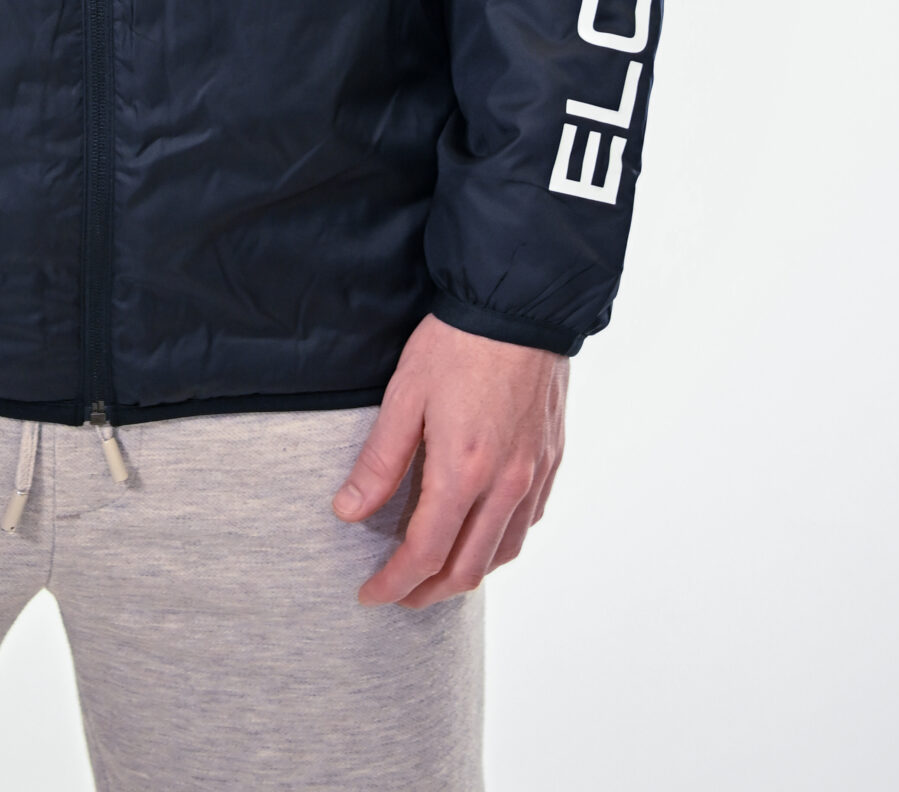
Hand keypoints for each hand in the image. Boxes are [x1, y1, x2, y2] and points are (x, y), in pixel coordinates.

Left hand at [333, 313, 567, 606]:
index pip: (426, 553)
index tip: (370, 593)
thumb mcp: (405, 395)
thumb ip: (380, 461)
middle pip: (467, 569)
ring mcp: (533, 475)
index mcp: (465, 471)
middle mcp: (506, 484)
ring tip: (434, 572)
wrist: (519, 305)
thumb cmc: (458, 343)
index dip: (395, 583)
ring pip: (504, 553)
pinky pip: (528, 523)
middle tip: (397, 594)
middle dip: (427, 592)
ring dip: (466, 574)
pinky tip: (481, 533)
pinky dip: (500, 544)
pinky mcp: (550, 459)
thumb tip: (348, 511)